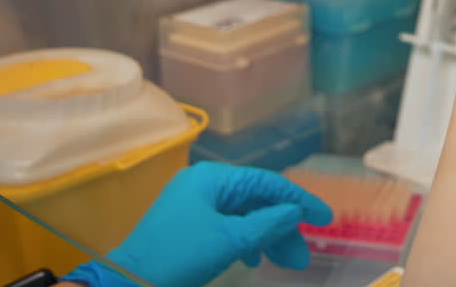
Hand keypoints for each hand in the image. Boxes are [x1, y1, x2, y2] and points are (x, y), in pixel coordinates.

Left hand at [62, 163, 332, 286]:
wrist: (129, 283)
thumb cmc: (180, 256)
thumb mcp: (230, 240)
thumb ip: (267, 223)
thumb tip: (295, 212)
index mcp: (212, 179)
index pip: (267, 183)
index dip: (300, 201)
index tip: (326, 220)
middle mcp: (204, 185)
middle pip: (256, 200)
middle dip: (283, 227)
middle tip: (301, 258)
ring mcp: (194, 205)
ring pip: (243, 216)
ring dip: (267, 237)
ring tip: (285, 263)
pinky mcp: (187, 226)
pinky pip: (227, 226)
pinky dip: (246, 242)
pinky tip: (254, 260)